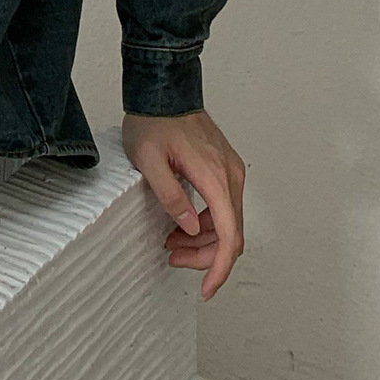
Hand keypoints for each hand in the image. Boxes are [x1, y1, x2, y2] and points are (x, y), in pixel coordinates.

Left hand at [122, 108, 245, 299]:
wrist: (164, 89)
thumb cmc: (153, 120)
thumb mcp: (148, 160)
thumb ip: (170, 195)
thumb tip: (187, 227)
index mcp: (215, 177)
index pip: (229, 236)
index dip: (219, 268)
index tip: (208, 289)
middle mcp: (231, 176)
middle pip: (231, 234)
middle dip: (205, 256)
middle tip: (174, 259)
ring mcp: (230, 171)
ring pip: (228, 222)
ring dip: (204, 240)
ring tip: (172, 244)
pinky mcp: (225, 168)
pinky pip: (224, 206)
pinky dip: (207, 223)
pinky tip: (182, 225)